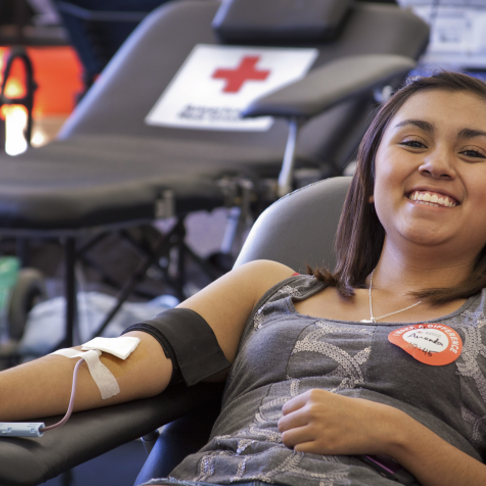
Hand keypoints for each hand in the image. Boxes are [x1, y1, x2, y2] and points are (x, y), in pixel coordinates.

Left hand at [277, 389, 401, 455]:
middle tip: (297, 433)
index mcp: (313, 395)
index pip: (286, 409)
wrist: (377, 425)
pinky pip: (299, 449)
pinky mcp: (324, 446)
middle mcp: (312, 410)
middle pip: (283, 424)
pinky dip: (302, 449)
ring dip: (292, 441)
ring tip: (302, 441)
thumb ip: (310, 404)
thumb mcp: (329, 398)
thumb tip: (289, 414)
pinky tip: (312, 446)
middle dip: (288, 430)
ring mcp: (317, 428)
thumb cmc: (354, 411)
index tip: (296, 422)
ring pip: (287, 438)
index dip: (289, 417)